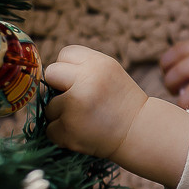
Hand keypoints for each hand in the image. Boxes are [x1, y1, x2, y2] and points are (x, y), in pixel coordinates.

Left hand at [44, 45, 188, 185]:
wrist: (140, 133)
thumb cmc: (123, 102)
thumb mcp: (109, 73)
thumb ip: (82, 68)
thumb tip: (48, 74)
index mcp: (97, 64)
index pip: (65, 53)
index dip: (69, 68)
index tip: (79, 80)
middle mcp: (85, 81)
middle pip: (51, 73)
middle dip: (58, 87)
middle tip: (76, 99)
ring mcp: (74, 106)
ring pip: (49, 106)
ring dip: (61, 114)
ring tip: (85, 119)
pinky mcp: (68, 129)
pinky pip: (50, 129)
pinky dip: (62, 134)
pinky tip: (82, 133)